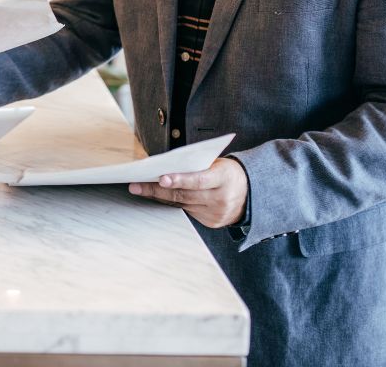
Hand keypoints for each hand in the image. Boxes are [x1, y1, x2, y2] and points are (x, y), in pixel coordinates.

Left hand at [128, 157, 247, 228]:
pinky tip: (156, 196)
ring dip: (158, 196)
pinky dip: (171, 203)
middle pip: (184, 194)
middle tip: (135, 185)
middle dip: (157, 189)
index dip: (179, 179)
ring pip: (181, 204)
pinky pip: (186, 211)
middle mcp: (221, 198)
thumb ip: (195, 166)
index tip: (161, 178)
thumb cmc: (227, 172)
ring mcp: (216, 213)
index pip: (199, 180)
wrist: (250, 193)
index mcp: (224, 178)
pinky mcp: (211, 222)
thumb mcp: (217, 164)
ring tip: (138, 188)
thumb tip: (163, 166)